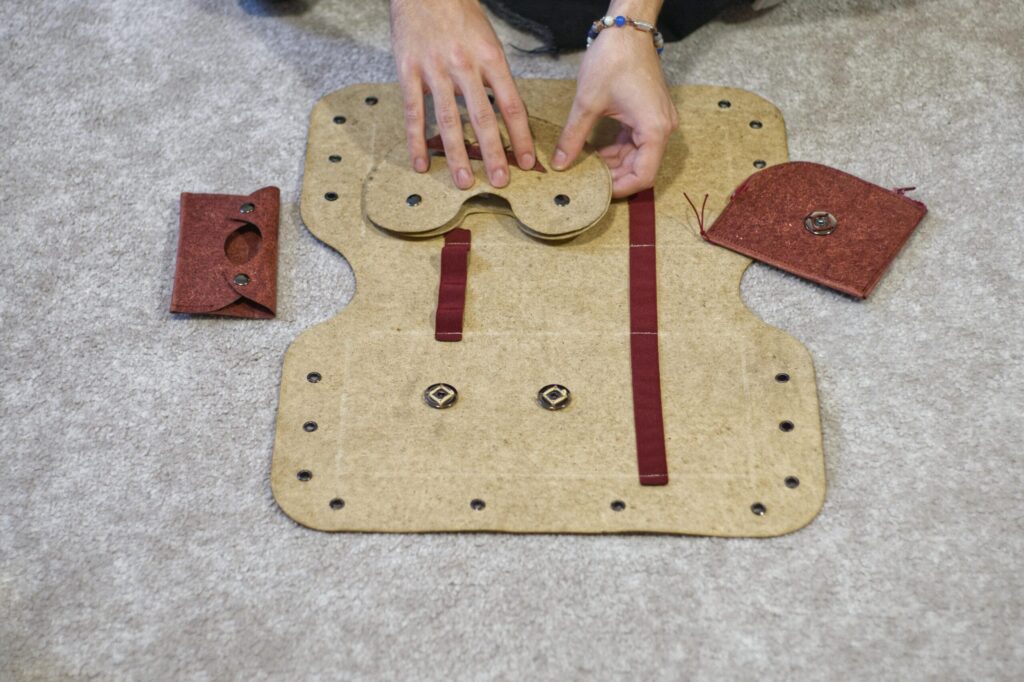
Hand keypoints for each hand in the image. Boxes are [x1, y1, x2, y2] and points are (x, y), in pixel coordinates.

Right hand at [389, 0, 534, 189]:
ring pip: (448, 120)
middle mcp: (465, 65)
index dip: (521, 136)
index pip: (511, 105)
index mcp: (491, 58)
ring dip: (457, 154)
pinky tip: (422, 164)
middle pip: (482, 118)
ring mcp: (435, 69)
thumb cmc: (460, 14)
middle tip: (500, 182)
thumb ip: (494, 77)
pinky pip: (414, 111)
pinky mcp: (408, 70)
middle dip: (493, 153)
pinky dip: (416, 141)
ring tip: (463, 182)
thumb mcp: (488, 40)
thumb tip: (504, 115)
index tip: (528, 162)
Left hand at [552, 9, 677, 197]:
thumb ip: (573, 138)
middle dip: (613, 177)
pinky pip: (634, 142)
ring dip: (612, 165)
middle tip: (585, 184)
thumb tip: (559, 164)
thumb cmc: (613, 59)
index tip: (596, 193)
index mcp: (654, 129)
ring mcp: (657, 122)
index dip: (620, 189)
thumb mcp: (588, 103)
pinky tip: (594, 154)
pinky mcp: (648, 115)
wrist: (627, 29)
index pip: (643, 176)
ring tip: (585, 170)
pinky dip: (615, 151)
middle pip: (640, 168)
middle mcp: (662, 128)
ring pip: (636, 156)